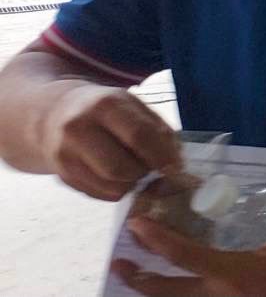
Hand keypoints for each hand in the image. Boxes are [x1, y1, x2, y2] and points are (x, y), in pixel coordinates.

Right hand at [40, 83, 181, 200]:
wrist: (55, 115)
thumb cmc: (106, 110)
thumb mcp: (134, 107)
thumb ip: (159, 131)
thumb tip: (176, 164)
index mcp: (105, 104)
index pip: (139, 136)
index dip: (162, 156)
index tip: (175, 167)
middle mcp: (79, 127)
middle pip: (122, 167)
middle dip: (144, 173)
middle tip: (152, 169)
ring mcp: (65, 153)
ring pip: (110, 185)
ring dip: (131, 184)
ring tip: (135, 171)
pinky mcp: (61, 174)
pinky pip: (97, 194)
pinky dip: (116, 191)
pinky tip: (118, 178)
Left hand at [114, 174, 265, 296]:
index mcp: (231, 272)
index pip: (183, 254)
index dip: (156, 239)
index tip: (136, 224)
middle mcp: (219, 295)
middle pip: (166, 290)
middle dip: (138, 277)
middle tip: (118, 263)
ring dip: (155, 292)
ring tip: (138, 282)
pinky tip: (183, 292)